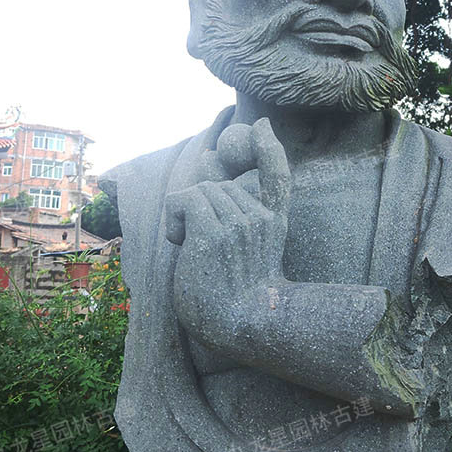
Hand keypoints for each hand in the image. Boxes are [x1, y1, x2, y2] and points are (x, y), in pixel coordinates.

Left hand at [165, 118, 290, 345]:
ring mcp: (240, 223)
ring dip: (186, 216)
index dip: (267, 148)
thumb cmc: (235, 294)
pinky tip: (182, 242)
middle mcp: (260, 217)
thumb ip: (226, 207)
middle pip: (218, 184)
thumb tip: (207, 155)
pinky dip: (174, 218)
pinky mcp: (214, 232)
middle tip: (203, 245)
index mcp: (273, 222)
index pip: (277, 175)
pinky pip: (184, 199)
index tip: (260, 126)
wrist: (240, 326)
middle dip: (200, 207)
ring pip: (200, 190)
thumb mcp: (239, 248)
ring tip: (194, 248)